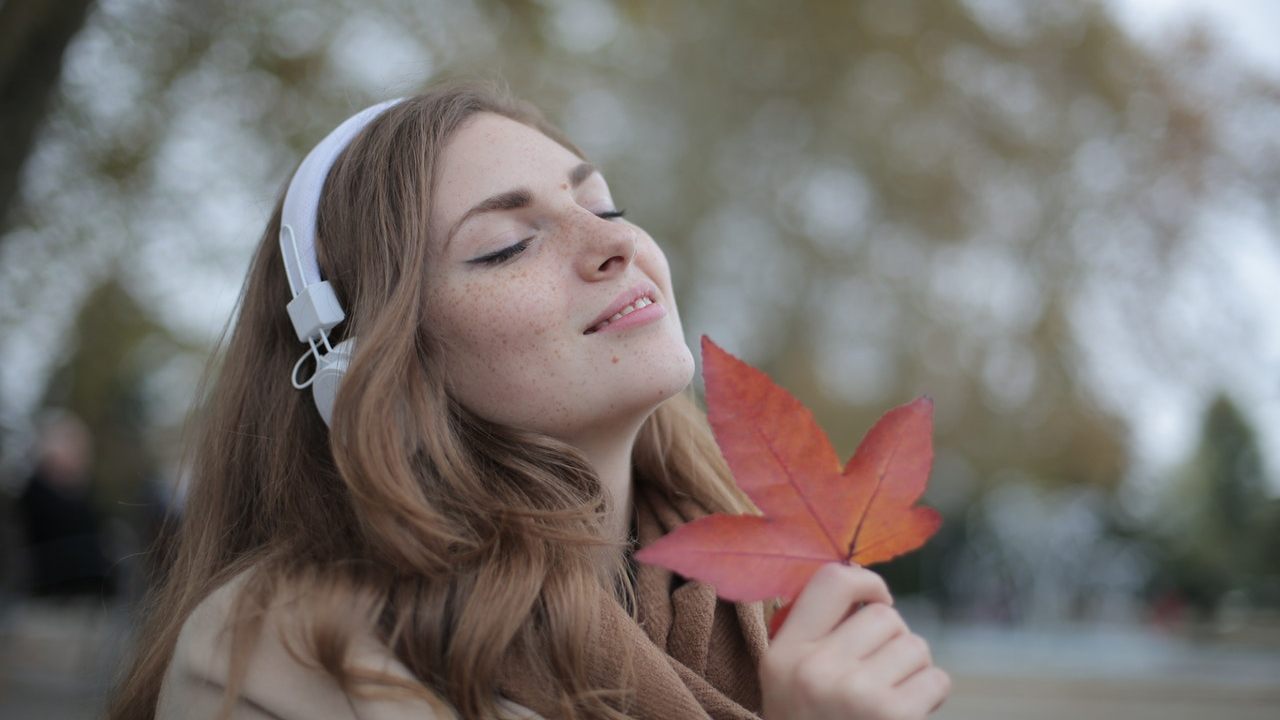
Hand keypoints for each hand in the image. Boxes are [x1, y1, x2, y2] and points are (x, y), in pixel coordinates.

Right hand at [759, 563, 950, 719]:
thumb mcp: (788, 683)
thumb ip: (816, 636)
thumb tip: (871, 591)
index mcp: (783, 654)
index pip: (830, 580)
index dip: (866, 582)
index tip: (876, 600)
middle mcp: (815, 669)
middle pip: (884, 615)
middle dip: (893, 639)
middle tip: (879, 673)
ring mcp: (856, 694)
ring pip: (916, 645)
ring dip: (913, 669)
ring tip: (888, 699)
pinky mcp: (894, 717)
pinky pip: (936, 679)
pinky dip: (930, 696)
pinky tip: (905, 716)